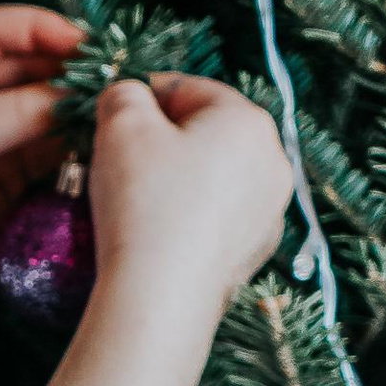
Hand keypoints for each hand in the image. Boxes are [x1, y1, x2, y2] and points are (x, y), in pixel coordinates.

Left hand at [0, 5, 84, 315]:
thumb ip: (21, 108)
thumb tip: (78, 95)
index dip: (40, 28)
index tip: (85, 43)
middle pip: (23, 65)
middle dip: (64, 70)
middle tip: (109, 79)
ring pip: (38, 109)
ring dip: (71, 110)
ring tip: (109, 112)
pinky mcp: (0, 177)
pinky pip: (44, 150)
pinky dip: (69, 146)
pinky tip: (96, 145)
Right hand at [88, 73, 291, 317]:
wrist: (161, 297)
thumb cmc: (144, 202)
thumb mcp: (119, 125)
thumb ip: (123, 93)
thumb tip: (128, 96)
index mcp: (248, 119)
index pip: (188, 88)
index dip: (143, 99)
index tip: (111, 121)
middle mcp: (274, 160)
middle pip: (207, 132)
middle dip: (163, 141)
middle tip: (119, 162)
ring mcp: (271, 209)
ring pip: (215, 175)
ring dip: (178, 178)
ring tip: (137, 200)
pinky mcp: (256, 250)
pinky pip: (219, 217)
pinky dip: (192, 216)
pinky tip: (161, 232)